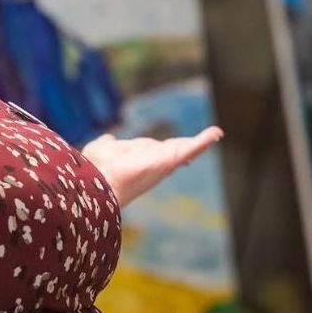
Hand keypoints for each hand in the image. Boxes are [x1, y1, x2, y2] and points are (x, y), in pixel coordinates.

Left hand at [81, 127, 222, 207]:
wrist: (96, 179)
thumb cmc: (95, 170)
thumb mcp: (103, 150)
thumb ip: (108, 145)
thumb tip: (109, 138)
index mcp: (140, 160)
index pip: (157, 151)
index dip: (169, 148)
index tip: (181, 146)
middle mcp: (153, 163)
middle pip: (175, 150)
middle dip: (190, 146)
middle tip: (208, 138)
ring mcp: (162, 162)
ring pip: (185, 150)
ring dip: (201, 142)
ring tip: (215, 134)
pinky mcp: (169, 160)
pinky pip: (191, 148)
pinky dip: (203, 140)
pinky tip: (216, 133)